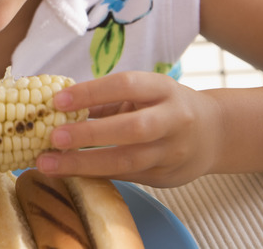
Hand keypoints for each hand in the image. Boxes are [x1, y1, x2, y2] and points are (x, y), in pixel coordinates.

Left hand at [36, 71, 222, 186]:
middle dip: (89, 134)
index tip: (58, 101)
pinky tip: (67, 173)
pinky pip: (125, 177)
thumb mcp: (143, 93)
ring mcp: (172, 151)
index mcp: (163, 89)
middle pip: (132, 128)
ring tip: (48, 164)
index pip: (126, 85)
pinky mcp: (166, 177)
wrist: (214, 133)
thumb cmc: (165, 107)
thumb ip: (106, 100)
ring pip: (128, 161)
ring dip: (84, 164)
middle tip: (53, 137)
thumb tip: (56, 106)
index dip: (91, 92)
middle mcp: (173, 119)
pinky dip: (94, 175)